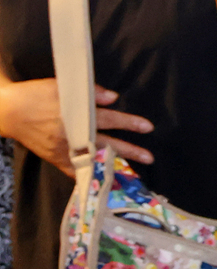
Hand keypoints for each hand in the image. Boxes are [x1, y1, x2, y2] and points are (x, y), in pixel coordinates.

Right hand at [0, 78, 152, 167]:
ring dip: (116, 165)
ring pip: (95, 159)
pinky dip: (92, 176)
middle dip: (130, 151)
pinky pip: (77, 172)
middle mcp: (71, 136)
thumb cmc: (34, 95)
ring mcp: (64, 150)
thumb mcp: (58, 87)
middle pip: (107, 144)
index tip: (148, 127)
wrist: (8, 112)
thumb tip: (113, 98)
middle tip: (149, 157)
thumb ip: (88, 92)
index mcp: (74, 116)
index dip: (128, 123)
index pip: (108, 119)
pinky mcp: (57, 159)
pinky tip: (108, 182)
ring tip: (135, 172)